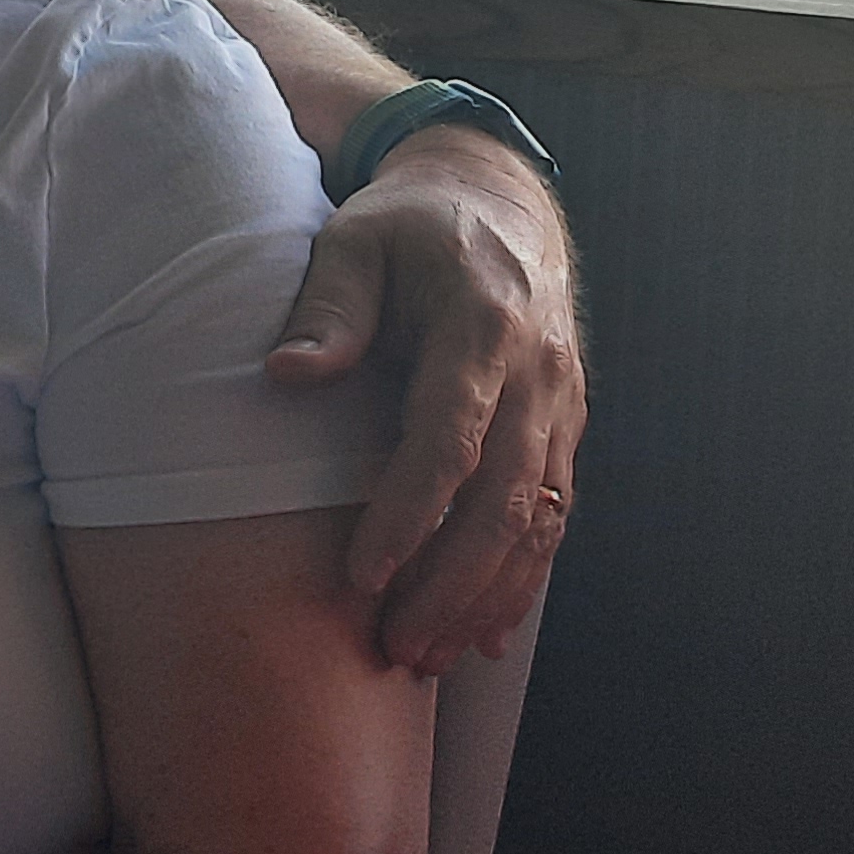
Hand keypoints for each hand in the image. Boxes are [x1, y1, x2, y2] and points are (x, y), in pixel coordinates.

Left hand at [267, 125, 584, 674]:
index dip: (410, 513)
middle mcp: (538, 375)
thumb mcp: (357, 238)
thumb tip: (287, 374)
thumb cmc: (409, 223)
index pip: (451, 439)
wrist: (501, 197)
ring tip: (427, 657)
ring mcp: (562, 406)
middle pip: (505, 500)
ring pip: (539, 521)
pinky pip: (554, 515)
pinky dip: (522, 579)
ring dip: (487, 597)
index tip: (363, 575)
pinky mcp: (566, 428)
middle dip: (452, 583)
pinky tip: (482, 635)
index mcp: (483, 326)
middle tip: (395, 646)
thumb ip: (329, 305)